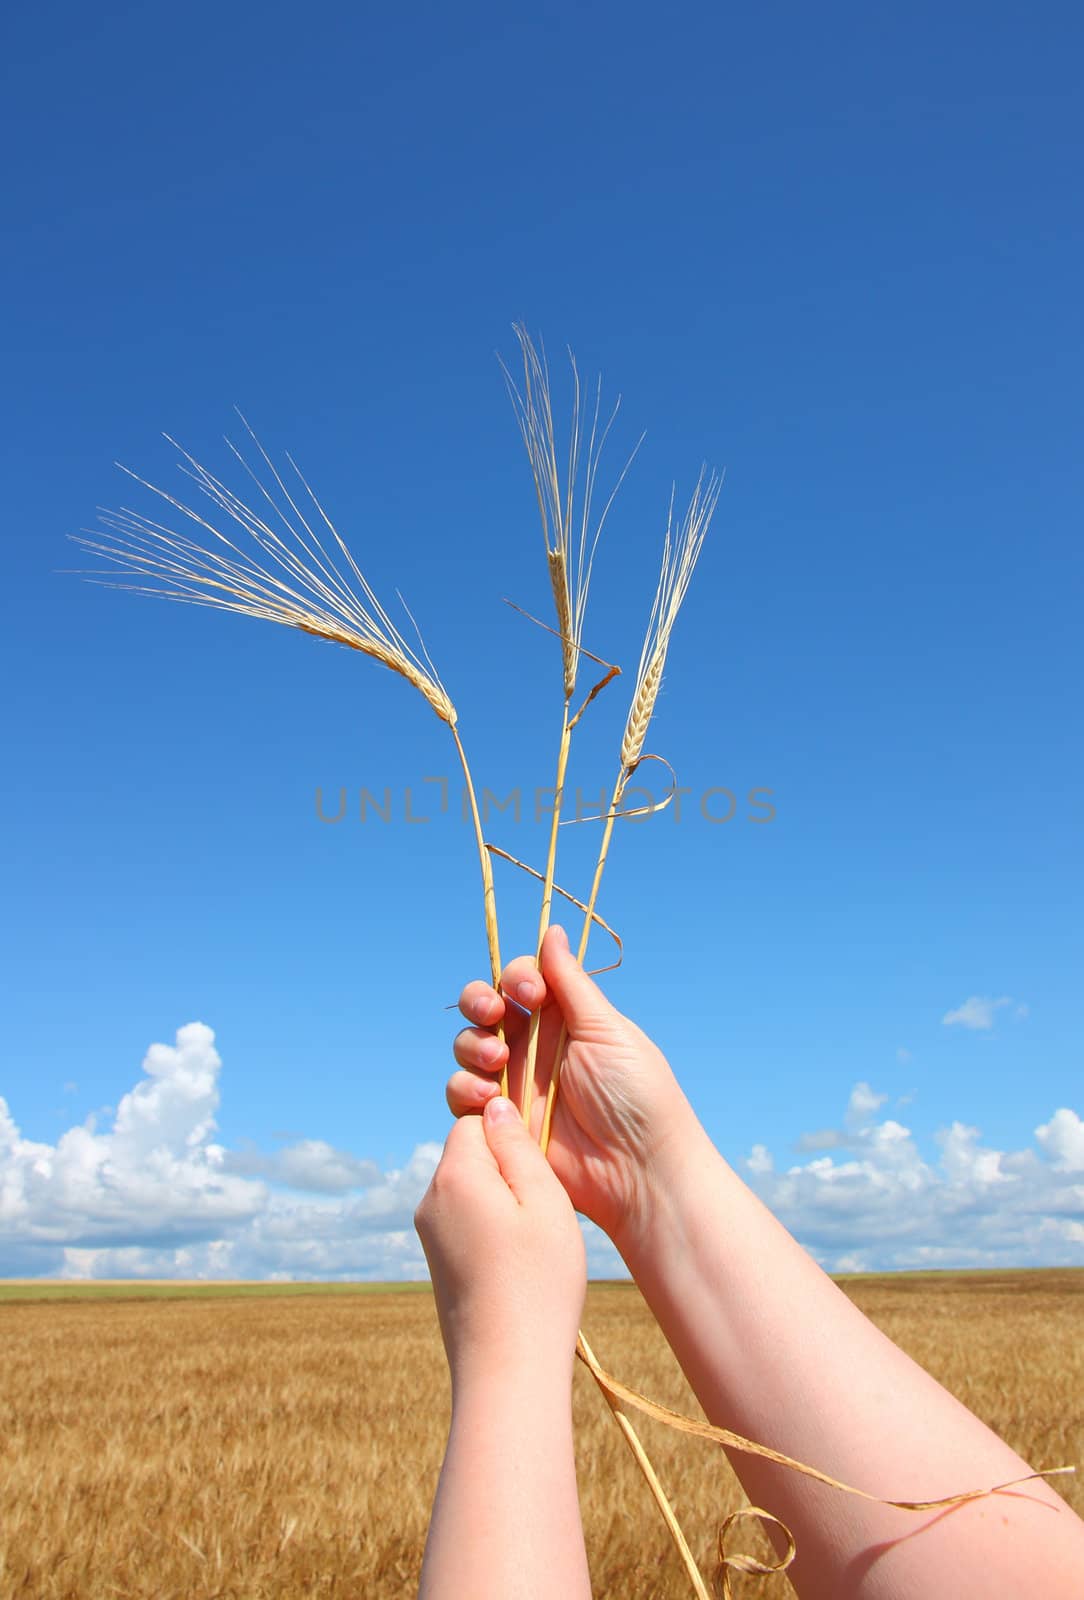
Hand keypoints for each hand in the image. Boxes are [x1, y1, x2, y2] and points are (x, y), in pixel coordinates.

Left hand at [414, 1094, 585, 1384]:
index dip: (512, 1134)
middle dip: (506, 1169)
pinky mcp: (436, 1261)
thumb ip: (519, 1146)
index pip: (477, 1120)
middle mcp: (430, 1199)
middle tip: (543, 1209)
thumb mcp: (545, 1202)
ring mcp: (429, 1233)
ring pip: (469, 1189)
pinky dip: (492, 1229)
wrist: (506, 1370)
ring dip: (501, 1201)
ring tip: (534, 1242)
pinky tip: (518, 1264)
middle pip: (470, 1154)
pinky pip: (464, 1220)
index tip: (540, 1169)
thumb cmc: (537, 1284)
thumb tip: (497, 1106)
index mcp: (455, 1174)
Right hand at [447, 925, 702, 1246]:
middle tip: (493, 1015)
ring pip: (467, 1047)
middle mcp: (535, 1046)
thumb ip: (571, 983)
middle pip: (483, 1007)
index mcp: (564, 1019)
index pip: (520, 980)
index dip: (515, 977)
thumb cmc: (637, 1097)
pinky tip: (489, 1101)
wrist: (638, 1172)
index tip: (531, 993)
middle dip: (477, 1002)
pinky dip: (464, 1089)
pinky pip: (461, 1096)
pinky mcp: (500, 1123)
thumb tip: (551, 929)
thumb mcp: (607, 1032)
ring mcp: (515, 1084)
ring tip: (496, 1063)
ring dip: (471, 1046)